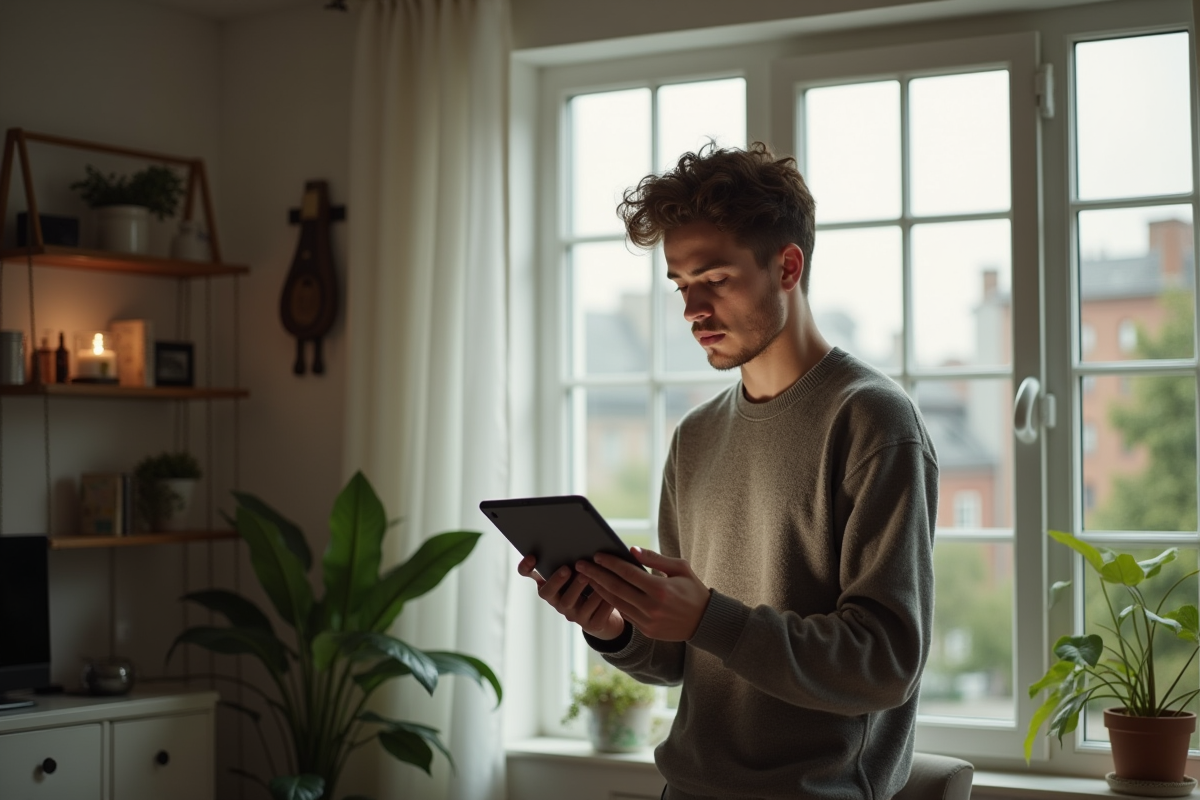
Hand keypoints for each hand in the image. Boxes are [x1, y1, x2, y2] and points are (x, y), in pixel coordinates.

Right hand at [517, 555, 626, 639]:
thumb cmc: (594, 584)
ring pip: (571, 603)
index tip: (532, 556)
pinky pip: (594, 613)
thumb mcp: (584, 569)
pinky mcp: (591, 624)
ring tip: (590, 577)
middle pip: (548, 592)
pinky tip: (609, 592)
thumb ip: (578, 557)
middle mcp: (558, 600)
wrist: (610, 612)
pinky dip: (602, 601)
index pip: (528, 574)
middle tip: (567, 568)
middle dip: (557, 580)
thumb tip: (583, 537)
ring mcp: (573, 614)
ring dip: (579, 589)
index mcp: (551, 583)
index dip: (526, 567)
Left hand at [575, 547, 710, 641]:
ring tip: (586, 577)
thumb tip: (631, 550)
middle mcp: (651, 606)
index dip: (610, 563)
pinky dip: (611, 602)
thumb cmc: (693, 590)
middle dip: (595, 575)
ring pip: (616, 603)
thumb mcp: (680, 568)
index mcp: (660, 589)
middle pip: (616, 588)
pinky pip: (624, 614)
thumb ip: (654, 558)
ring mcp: (648, 620)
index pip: (627, 573)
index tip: (596, 555)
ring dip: (599, 589)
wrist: (705, 622)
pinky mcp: (646, 630)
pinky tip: (601, 592)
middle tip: (580, 565)